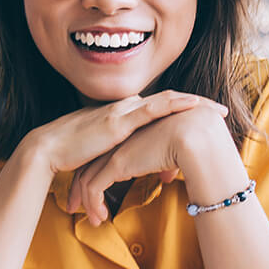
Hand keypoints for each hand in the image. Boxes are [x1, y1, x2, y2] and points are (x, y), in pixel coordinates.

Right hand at [29, 90, 226, 175]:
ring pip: (166, 101)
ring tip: (216, 109)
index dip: (183, 108)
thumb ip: (120, 156)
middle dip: (196, 104)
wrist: (48, 149)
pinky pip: (153, 108)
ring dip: (194, 103)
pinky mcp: (119, 121)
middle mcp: (125, 107)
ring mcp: (123, 111)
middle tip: (220, 110)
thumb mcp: (102, 153)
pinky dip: (175, 105)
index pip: (158, 107)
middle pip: (169, 100)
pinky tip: (193, 105)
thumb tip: (133, 168)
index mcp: (122, 113)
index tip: (204, 113)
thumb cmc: (70, 153)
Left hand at [69, 103, 232, 225]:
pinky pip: (94, 189)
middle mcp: (119, 140)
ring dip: (87, 203)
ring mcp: (115, 150)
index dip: (95, 174)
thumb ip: (166, 164)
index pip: (103, 155)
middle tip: (74, 206)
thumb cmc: (194, 142)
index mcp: (129, 136)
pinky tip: (100, 219)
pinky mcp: (116, 163)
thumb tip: (166, 175)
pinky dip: (93, 205)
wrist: (195, 134)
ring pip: (86, 179)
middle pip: (88, 165)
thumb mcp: (175, 155)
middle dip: (78, 189)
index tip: (92, 193)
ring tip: (93, 221)